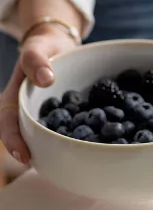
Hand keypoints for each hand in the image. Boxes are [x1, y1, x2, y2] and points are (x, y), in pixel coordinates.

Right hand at [0, 0, 82, 164]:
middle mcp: (28, 111)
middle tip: (44, 167)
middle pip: (25, 136)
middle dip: (32, 153)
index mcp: (15, 99)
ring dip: (51, 148)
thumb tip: (45, 79)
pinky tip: (86, 145)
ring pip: (44, 135)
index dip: (14, 142)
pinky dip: (72, 137)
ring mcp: (45, 114)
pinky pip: (66, 127)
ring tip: (63, 162)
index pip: (8, 124)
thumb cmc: (43, 46)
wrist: (59, 43)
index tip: (23, 156)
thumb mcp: (36, 48)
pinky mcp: (65, 113)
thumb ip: (36, 60)